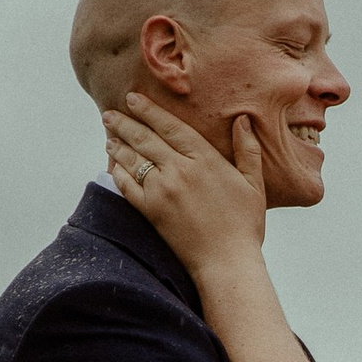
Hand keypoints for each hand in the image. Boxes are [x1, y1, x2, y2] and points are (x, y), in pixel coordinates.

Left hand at [102, 90, 269, 276]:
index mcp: (205, 159)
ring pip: (133, 159)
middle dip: (125, 123)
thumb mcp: (254, 183)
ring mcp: (162, 190)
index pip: (170, 126)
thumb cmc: (245, 224)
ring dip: (117, 144)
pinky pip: (127, 186)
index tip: (133, 99)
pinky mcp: (151, 211)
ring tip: (108, 135)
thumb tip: (242, 120)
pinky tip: (112, 164)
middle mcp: (180, 170)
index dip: (149, 110)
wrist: (227, 262)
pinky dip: (117, 172)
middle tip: (109, 113)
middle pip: (145, 138)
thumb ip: (247, 150)